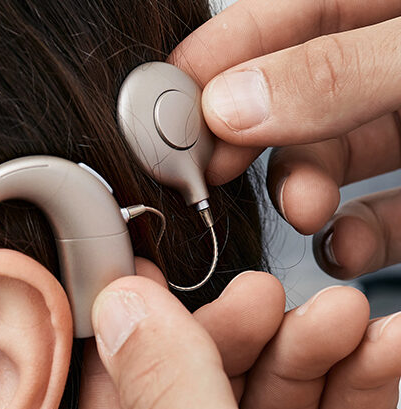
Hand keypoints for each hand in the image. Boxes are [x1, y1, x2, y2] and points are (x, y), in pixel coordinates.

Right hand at [168, 0, 400, 278]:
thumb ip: (338, 72)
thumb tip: (230, 103)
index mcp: (388, 1)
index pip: (285, 16)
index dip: (218, 58)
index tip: (165, 108)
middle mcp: (389, 65)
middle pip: (293, 98)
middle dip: (251, 140)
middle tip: (213, 173)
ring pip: (333, 159)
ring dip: (302, 193)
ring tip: (305, 212)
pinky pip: (382, 216)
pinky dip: (355, 240)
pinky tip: (345, 249)